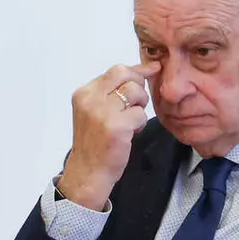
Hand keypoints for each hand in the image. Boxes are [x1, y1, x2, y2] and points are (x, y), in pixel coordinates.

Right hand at [57, 61, 160, 209]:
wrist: (88, 171)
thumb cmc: (95, 143)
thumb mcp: (95, 111)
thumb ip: (110, 92)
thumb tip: (139, 72)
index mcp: (84, 93)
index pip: (115, 70)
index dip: (137, 69)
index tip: (154, 68)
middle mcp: (91, 99)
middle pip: (126, 75)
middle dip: (139, 86)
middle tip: (138, 102)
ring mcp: (102, 112)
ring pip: (135, 92)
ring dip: (140, 106)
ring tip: (131, 121)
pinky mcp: (116, 126)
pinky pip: (141, 114)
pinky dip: (140, 124)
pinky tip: (131, 132)